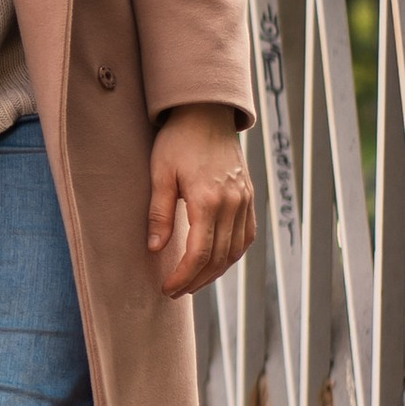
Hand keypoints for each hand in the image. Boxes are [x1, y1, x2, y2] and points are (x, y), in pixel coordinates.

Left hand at [148, 101, 254, 297]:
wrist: (206, 114)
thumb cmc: (178, 141)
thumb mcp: (160, 173)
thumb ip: (159, 212)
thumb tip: (155, 249)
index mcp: (208, 199)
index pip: (199, 253)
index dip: (183, 276)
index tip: (167, 289)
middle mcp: (232, 203)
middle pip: (219, 257)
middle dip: (196, 280)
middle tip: (175, 291)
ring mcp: (244, 200)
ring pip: (235, 250)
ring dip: (215, 272)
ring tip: (192, 282)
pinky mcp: (248, 197)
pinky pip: (246, 236)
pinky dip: (232, 255)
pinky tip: (215, 262)